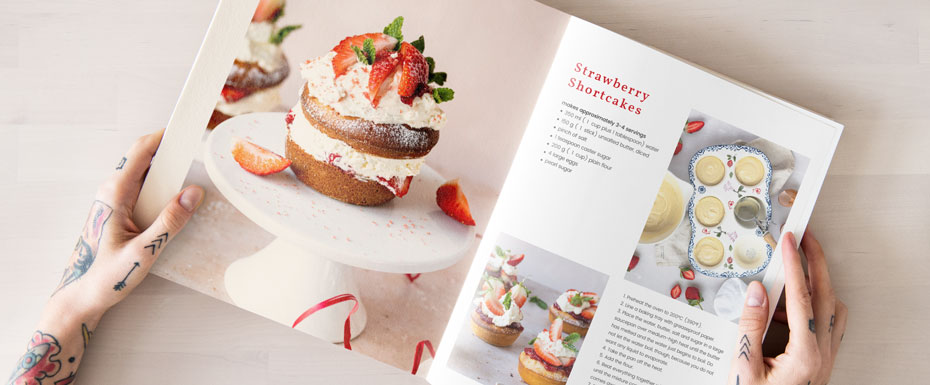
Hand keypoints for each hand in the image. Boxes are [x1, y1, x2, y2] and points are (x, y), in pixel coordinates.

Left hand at [8, 129, 202, 384]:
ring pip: (145, 173)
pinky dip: (162, 187)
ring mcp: (114, 200)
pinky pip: (144, 189)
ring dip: (168, 172)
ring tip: (192, 179)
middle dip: (172, 151)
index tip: (187, 127)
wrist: (81, 297)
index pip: (141, 150)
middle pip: (145, 157)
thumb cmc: (106, 277)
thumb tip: (193, 193)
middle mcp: (112, 191)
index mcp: (115, 193)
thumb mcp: (144, 252)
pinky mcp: (120, 210)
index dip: (165, 135)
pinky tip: (176, 202)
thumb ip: (170, 222)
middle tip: (199, 152)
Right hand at [727, 231, 847, 384]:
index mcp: (804, 355)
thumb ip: (750, 328)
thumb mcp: (743, 367)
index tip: (789, 242)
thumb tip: (757, 292)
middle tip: (805, 238)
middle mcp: (822, 355)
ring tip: (794, 271)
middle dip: (817, 263)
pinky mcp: (821, 363)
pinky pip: (828, 327)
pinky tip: (790, 308)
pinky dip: (814, 308)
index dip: (795, 266)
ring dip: (818, 286)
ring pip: (833, 311)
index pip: (801, 298)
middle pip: (826, 297)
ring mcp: (826, 359)